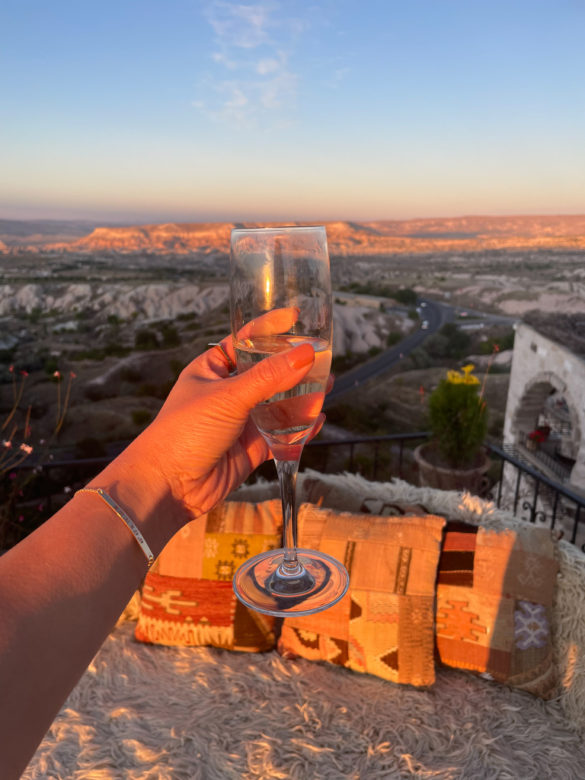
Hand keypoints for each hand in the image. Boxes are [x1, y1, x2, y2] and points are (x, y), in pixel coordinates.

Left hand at [121, 336, 325, 523]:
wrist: (168, 486)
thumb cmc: (184, 431)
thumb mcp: (228, 396)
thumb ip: (270, 377)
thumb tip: (306, 353)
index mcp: (213, 369)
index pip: (246, 340)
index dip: (270, 327)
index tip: (296, 316)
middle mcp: (228, 392)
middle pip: (269, 373)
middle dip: (295, 367)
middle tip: (324, 357)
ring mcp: (241, 421)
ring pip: (279, 405)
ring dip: (303, 397)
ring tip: (327, 386)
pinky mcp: (252, 449)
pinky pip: (282, 436)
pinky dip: (300, 430)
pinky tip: (317, 421)